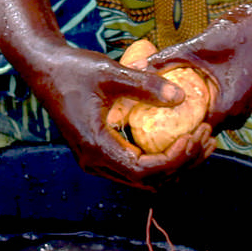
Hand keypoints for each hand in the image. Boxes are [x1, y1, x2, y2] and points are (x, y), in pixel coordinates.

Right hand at [21, 44, 211, 187]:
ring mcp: (98, 160)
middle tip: (206, 137)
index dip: (174, 160)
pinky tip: (180, 138)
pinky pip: (137, 167)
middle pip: (148, 182)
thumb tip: (182, 97)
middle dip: (182, 163)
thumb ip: (145, 85)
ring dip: (175, 164)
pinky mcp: (102, 152)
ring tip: (201, 139)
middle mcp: (95, 162)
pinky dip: (161, 158)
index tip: (194, 136)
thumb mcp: (110, 73)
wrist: (45, 69)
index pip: (143, 171)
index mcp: (95, 147)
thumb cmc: (74, 69)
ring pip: (145, 179)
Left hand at [150, 12, 251, 134]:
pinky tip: (183, 87)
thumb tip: (136, 65)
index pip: (190, 134)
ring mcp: (242, 108)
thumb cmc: (241, 35)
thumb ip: (167, 59)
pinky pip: (217, 106)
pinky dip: (201, 100)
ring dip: (187, 110)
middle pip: (197, 127)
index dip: (165, 130)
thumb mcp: (198, 47)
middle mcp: (236, 116)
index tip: (143, 122)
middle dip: (174, 121)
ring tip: (160, 101)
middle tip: (147, 112)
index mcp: (226, 111)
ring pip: (207, 116)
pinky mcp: (243, 97)